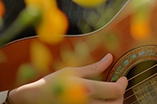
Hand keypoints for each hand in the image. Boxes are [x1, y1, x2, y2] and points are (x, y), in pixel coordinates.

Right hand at [10, 53, 127, 103]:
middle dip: (121, 95)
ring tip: (110, 95)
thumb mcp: (73, 71)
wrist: (33, 99)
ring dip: (114, 103)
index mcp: (87, 89)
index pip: (116, 90)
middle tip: (118, 87)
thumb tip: (110, 57)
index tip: (123, 78)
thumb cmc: (52, 83)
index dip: (123, 84)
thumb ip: (94, 67)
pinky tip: (101, 101)